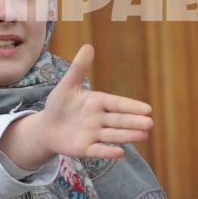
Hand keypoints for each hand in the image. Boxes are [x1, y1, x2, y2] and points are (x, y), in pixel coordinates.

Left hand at [0, 44, 152, 166]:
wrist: (47, 127)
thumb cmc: (59, 104)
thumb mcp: (66, 85)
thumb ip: (79, 68)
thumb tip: (89, 46)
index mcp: (98, 102)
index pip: (117, 104)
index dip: (131, 106)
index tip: (147, 109)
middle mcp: (99, 119)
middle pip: (119, 120)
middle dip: (134, 122)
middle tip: (150, 123)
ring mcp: (94, 135)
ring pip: (113, 135)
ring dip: (128, 136)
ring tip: (144, 135)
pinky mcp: (85, 149)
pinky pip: (98, 150)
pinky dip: (108, 151)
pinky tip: (121, 153)